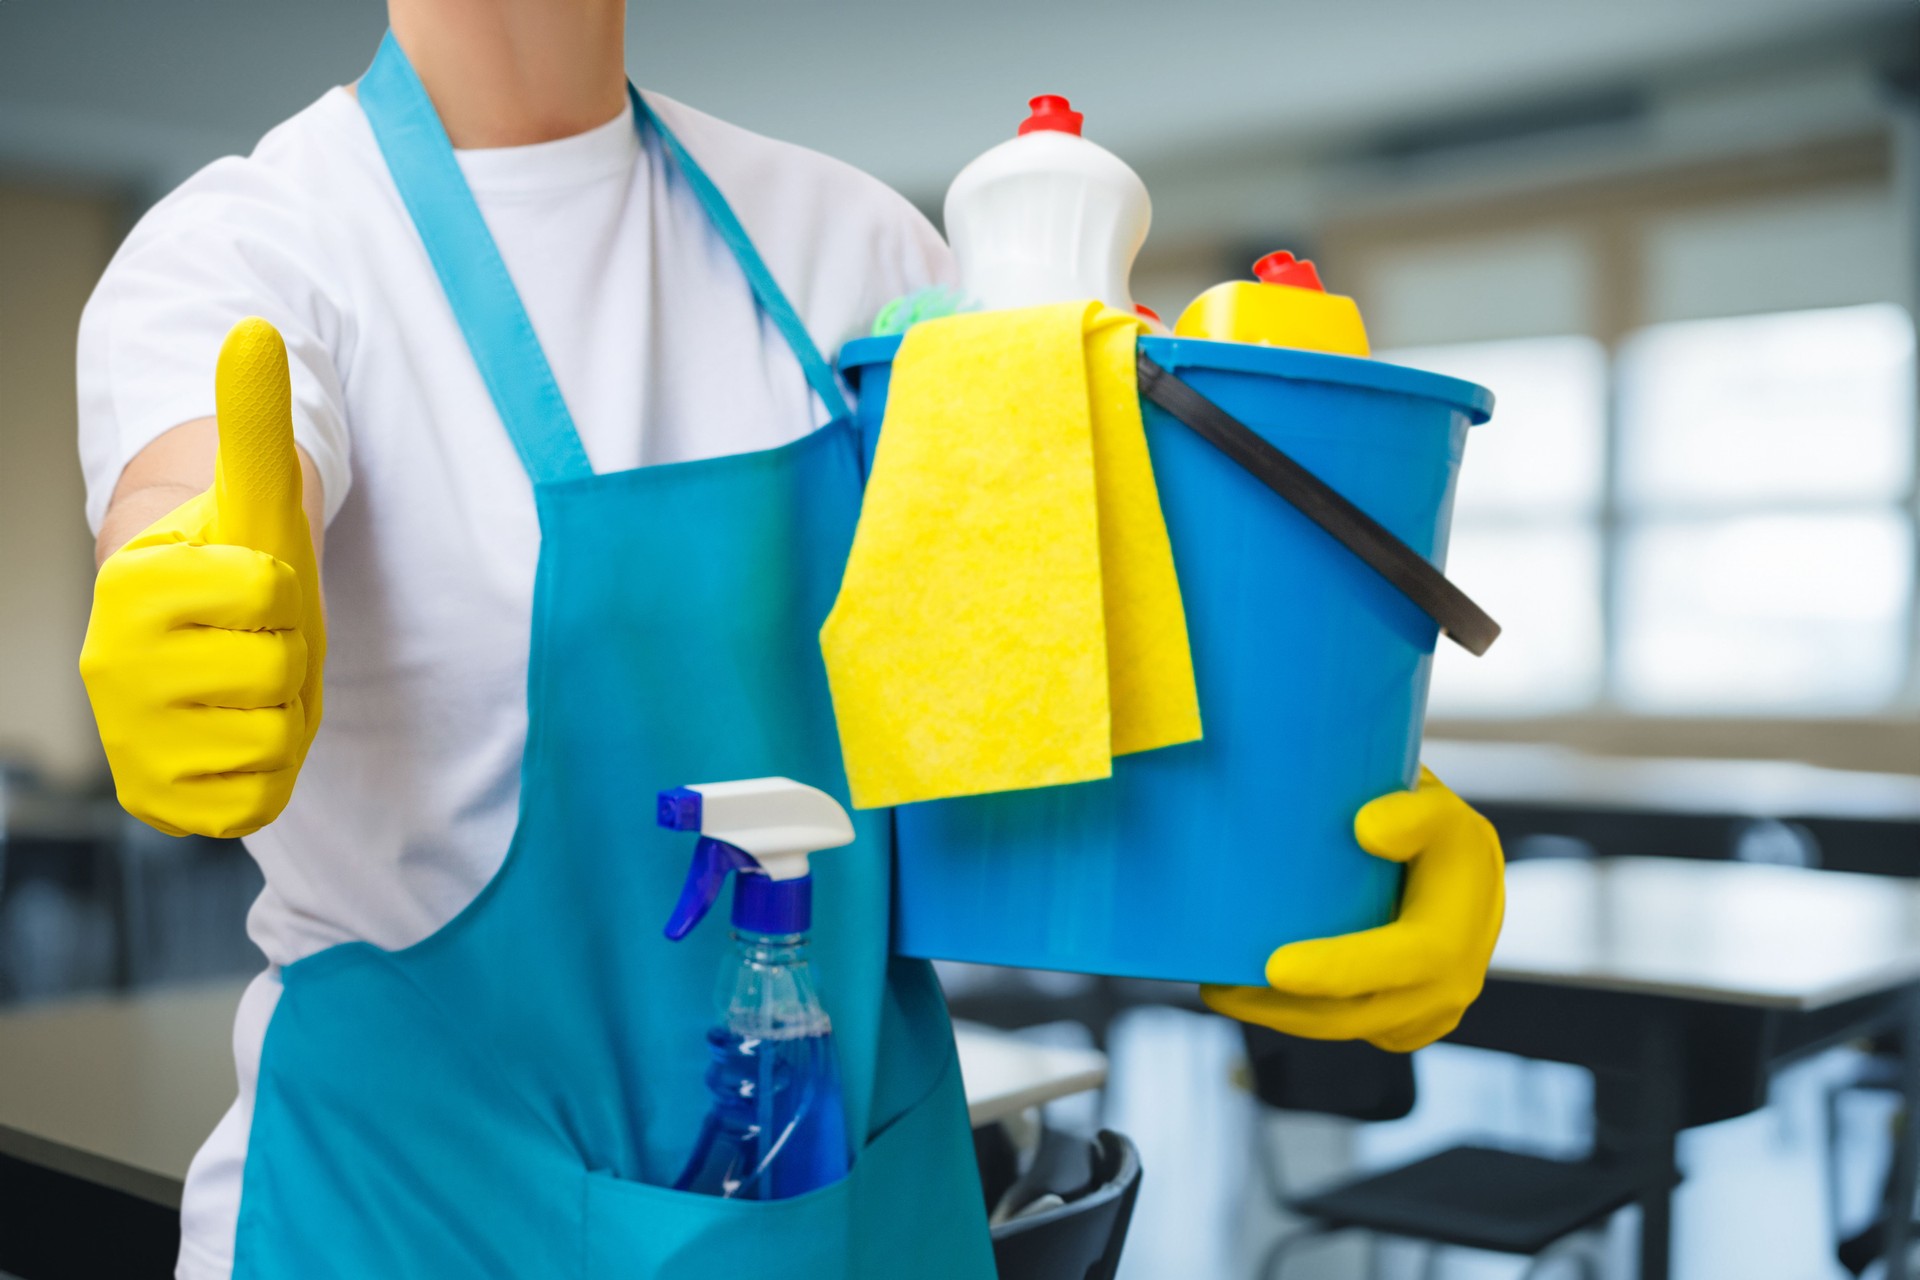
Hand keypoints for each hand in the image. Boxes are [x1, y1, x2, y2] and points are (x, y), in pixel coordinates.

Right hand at [80, 318, 324, 838]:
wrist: (199, 644)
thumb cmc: (233, 562)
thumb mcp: (252, 491)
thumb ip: (253, 417)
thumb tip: (259, 327)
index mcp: (129, 585)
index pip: (270, 592)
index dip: (283, 592)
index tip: (246, 585)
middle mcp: (110, 669)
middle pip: (276, 674)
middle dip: (285, 657)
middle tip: (251, 643)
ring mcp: (130, 742)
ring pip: (273, 737)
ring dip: (282, 714)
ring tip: (246, 687)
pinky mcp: (159, 803)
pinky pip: (254, 801)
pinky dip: (267, 774)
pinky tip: (235, 738)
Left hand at [1202, 768, 1503, 1051]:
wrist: (1465, 872)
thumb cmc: (1440, 833)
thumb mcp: (1437, 808)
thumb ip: (1413, 813)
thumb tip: (1367, 829)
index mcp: (1453, 937)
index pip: (1400, 963)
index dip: (1339, 971)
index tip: (1276, 968)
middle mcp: (1445, 989)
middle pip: (1355, 1014)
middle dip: (1282, 1009)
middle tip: (1217, 989)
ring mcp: (1423, 1014)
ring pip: (1343, 1029)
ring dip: (1279, 1018)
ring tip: (1219, 991)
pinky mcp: (1401, 1022)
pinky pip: (1346, 1029)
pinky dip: (1298, 1017)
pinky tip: (1252, 997)